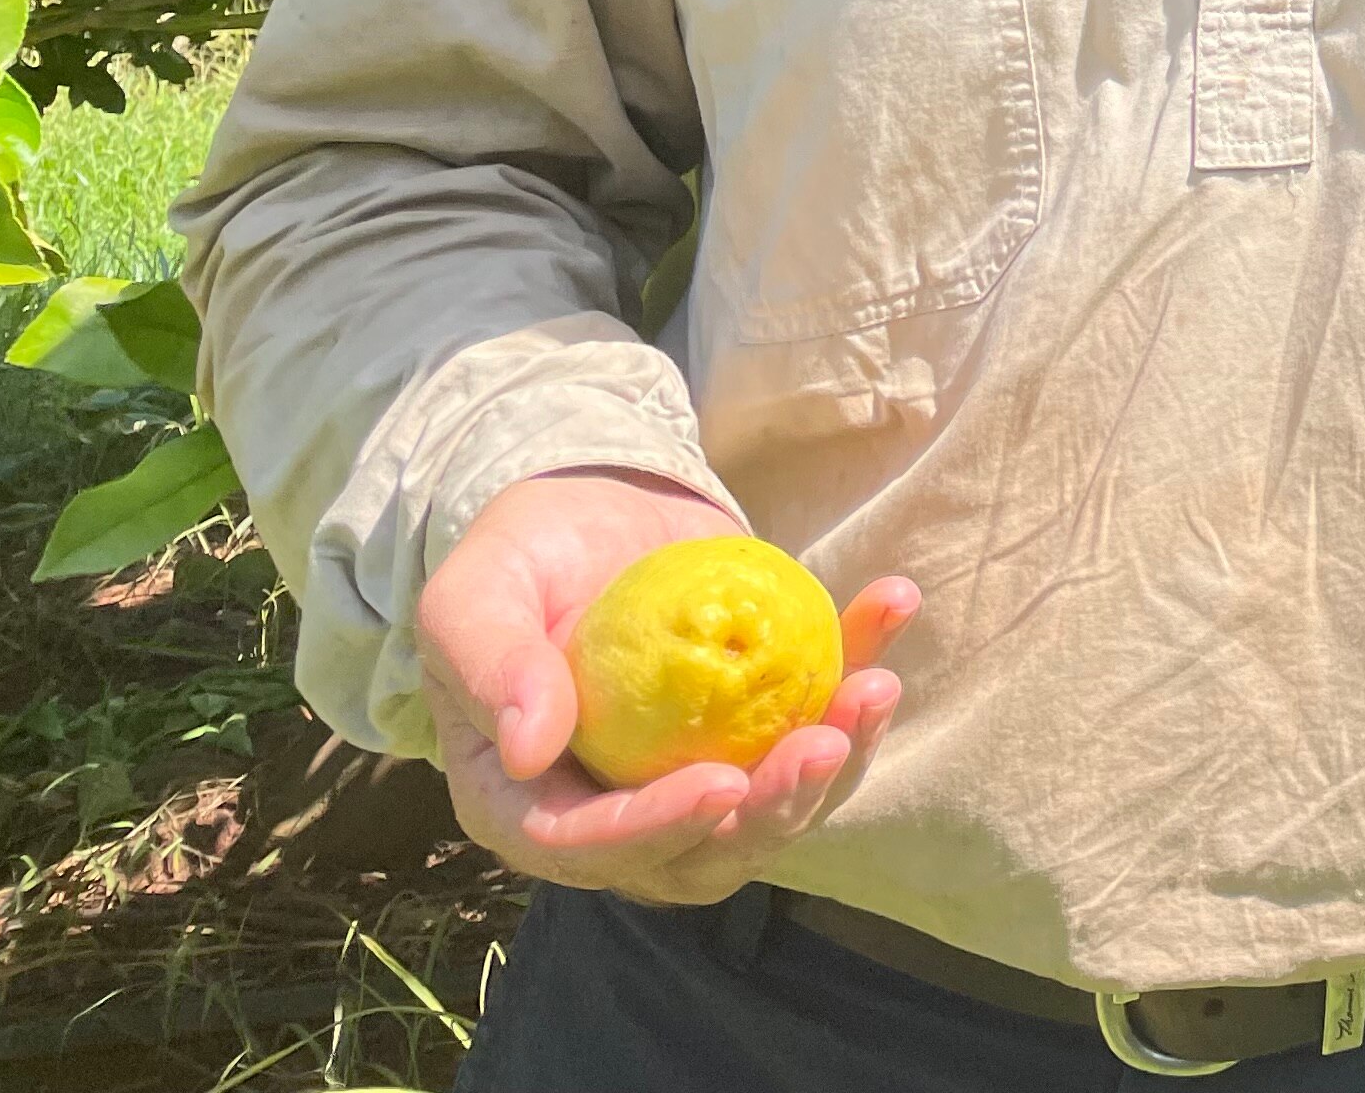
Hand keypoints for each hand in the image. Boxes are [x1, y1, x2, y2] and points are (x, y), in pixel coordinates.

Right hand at [413, 464, 917, 906]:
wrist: (588, 509)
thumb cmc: (516, 561)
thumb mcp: (472, 597)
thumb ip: (490, 666)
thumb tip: (527, 749)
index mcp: (529, 804)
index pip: (587, 846)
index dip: (657, 830)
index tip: (724, 785)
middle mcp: (618, 810)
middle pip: (702, 854)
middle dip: (772, 816)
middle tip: (821, 746)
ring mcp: (695, 772)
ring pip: (776, 804)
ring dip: (839, 760)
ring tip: (876, 686)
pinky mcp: (758, 722)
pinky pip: (818, 715)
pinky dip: (861, 663)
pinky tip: (892, 603)